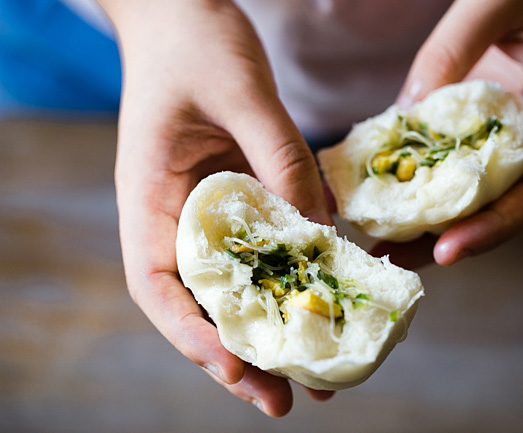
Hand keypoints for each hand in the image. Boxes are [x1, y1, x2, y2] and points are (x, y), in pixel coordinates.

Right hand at [99, 0, 332, 415]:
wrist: (185, 10)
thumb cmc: (195, 40)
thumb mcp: (243, 93)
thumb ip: (281, 159)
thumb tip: (320, 231)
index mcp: (151, 197)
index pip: (158, 286)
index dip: (193, 337)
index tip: (237, 371)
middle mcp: (177, 214)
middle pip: (203, 301)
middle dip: (241, 355)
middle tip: (288, 399)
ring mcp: (210, 208)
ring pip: (239, 283)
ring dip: (274, 329)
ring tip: (319, 373)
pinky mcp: (242, 194)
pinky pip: (268, 246)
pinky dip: (295, 278)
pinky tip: (329, 299)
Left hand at [396, 0, 522, 265]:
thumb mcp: (498, 0)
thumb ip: (455, 49)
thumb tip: (406, 113)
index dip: (496, 228)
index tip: (449, 251)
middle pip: (499, 206)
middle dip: (449, 238)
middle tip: (394, 257)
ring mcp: (506, 129)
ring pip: (473, 188)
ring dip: (429, 219)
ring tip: (381, 238)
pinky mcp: (480, 119)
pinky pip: (452, 156)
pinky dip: (420, 177)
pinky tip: (384, 188)